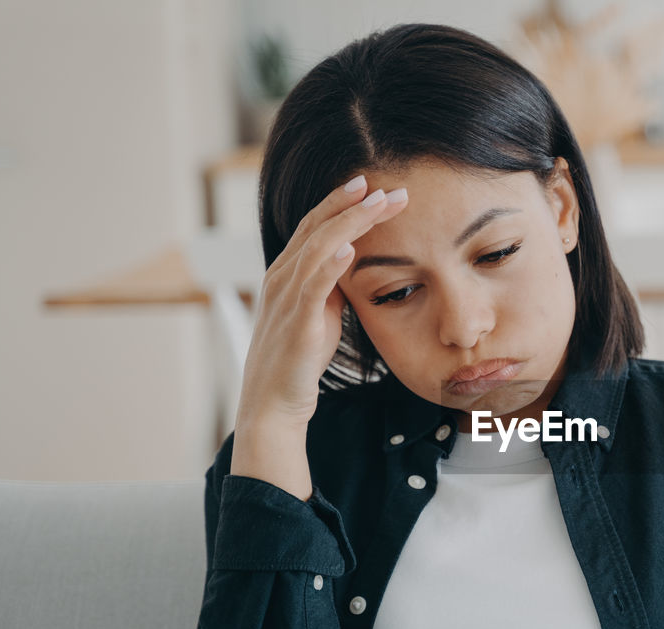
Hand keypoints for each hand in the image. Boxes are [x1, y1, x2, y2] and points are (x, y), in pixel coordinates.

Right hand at [236, 175, 408, 429]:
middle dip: (353, 205)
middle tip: (389, 189)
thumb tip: (351, 261)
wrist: (275, 404)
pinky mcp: (296, 324)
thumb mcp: (320, 313)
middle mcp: (281, 277)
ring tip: (378, 204)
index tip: (375, 188)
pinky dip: (330, 264)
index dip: (343, 204)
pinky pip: (313, 287)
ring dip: (350, 223)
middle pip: (318, 228)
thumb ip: (330, 285)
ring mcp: (286, 299)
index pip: (316, 227)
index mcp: (286, 273)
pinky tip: (350, 248)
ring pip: (317, 248)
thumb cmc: (299, 360)